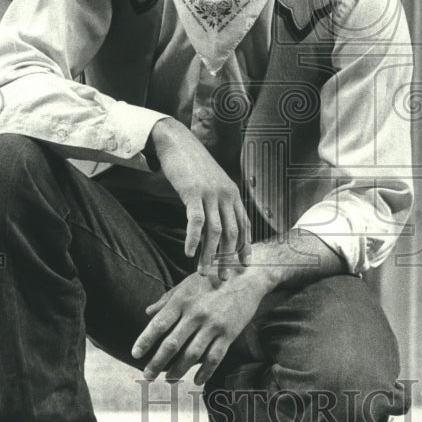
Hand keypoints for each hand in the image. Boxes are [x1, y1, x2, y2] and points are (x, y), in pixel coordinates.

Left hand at [131, 268, 268, 385]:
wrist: (247, 278)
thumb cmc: (213, 278)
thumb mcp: (187, 284)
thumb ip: (167, 299)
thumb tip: (148, 313)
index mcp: (182, 300)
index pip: (159, 324)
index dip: (145, 340)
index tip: (135, 354)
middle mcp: (196, 314)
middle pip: (172, 344)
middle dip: (157, 363)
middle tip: (147, 375)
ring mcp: (213, 325)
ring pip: (191, 355)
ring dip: (178, 370)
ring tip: (169, 379)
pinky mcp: (228, 334)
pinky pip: (214, 358)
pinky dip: (204, 372)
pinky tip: (196, 380)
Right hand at [148, 118, 250, 286]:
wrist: (177, 142)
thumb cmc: (192, 165)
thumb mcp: (211, 183)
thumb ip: (217, 201)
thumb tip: (216, 223)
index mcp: (232, 194)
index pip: (244, 226)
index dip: (245, 247)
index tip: (244, 266)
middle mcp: (226, 195)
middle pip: (232, 233)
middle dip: (228, 258)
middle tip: (224, 278)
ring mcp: (211, 194)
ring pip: (215, 231)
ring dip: (210, 255)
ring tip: (203, 273)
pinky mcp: (193, 192)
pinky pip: (196, 221)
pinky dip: (193, 239)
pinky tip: (188, 254)